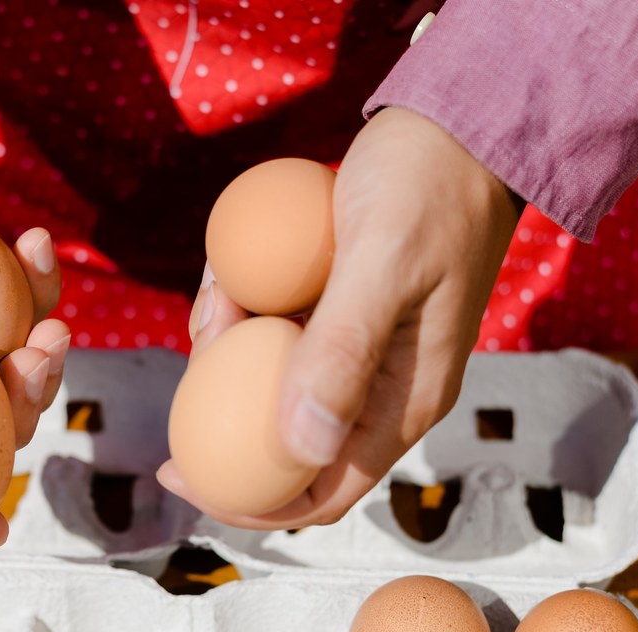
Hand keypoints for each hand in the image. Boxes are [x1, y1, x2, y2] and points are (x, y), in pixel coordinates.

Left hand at [160, 107, 518, 528]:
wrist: (457, 123)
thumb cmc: (428, 188)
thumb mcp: (381, 265)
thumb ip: (342, 354)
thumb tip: (297, 448)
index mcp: (405, 402)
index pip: (324, 492)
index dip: (250, 503)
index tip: (180, 475)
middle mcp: (381, 390)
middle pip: (285, 441)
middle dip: (225, 412)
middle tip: (194, 353)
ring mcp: (358, 350)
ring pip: (270, 381)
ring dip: (229, 346)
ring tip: (224, 289)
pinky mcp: (337, 311)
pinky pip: (274, 331)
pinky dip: (243, 308)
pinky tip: (233, 271)